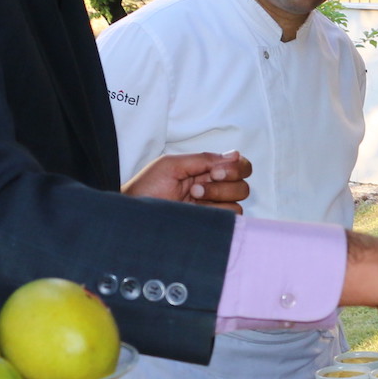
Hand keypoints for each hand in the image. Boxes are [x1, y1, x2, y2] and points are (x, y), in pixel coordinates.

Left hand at [123, 151, 250, 212]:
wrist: (135, 215)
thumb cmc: (147, 188)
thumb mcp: (172, 165)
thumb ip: (204, 159)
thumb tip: (234, 154)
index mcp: (207, 171)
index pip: (239, 165)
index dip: (235, 168)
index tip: (213, 172)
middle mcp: (214, 189)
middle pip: (243, 185)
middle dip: (223, 185)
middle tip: (196, 188)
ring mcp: (213, 208)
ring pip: (238, 202)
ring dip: (216, 198)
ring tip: (192, 199)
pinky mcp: (212, 224)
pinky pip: (231, 219)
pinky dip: (216, 213)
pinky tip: (197, 212)